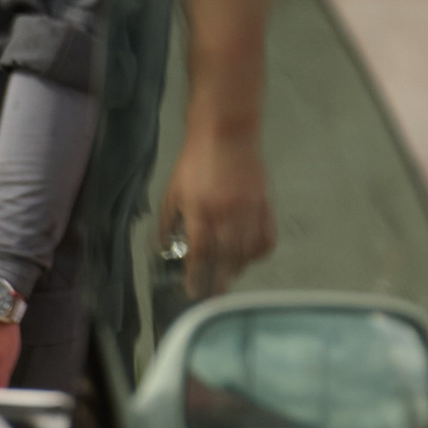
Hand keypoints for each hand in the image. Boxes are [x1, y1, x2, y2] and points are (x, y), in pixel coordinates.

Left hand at [161, 124, 276, 298]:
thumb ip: (166, 223)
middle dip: (217, 282)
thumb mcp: (172, 191)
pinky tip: (249, 256)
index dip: (196, 275)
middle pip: (225, 259)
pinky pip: (267, 237)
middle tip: (211, 295)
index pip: (200, 252)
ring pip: (247, 252)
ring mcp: (250, 209)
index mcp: (201, 209)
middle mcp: (227, 213)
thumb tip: (160, 249)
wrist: (226, 133)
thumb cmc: (195, 161)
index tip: (191, 290)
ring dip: (237, 270)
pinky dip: (259, 252)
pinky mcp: (265, 203)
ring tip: (227, 277)